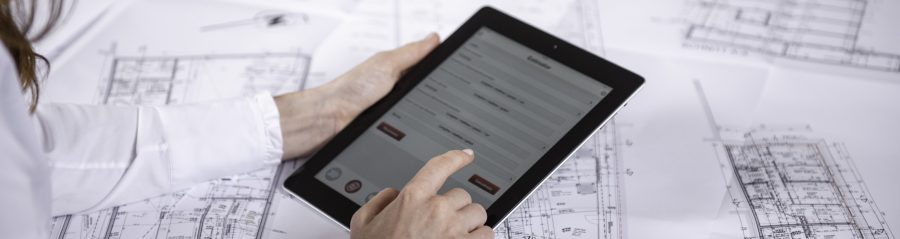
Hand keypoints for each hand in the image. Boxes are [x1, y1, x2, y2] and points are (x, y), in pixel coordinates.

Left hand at [275, 33, 439, 158]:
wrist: (330, 119)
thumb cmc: (350, 90)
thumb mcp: (387, 65)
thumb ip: (412, 53)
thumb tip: (434, 38)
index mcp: (396, 69)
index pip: (427, 65)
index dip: (441, 67)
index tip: (457, 68)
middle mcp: (395, 87)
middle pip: (427, 90)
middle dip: (437, 94)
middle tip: (449, 97)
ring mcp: (393, 108)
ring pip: (421, 111)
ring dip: (425, 114)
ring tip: (430, 113)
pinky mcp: (390, 127)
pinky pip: (410, 127)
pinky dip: (415, 128)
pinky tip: (419, 130)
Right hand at [350, 149, 492, 238]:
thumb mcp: (363, 224)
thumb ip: (379, 201)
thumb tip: (392, 194)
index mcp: (412, 197)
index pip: (440, 166)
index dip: (456, 158)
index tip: (466, 155)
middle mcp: (436, 209)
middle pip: (462, 196)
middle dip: (455, 209)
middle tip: (443, 224)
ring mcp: (453, 229)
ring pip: (477, 214)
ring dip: (470, 224)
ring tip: (455, 235)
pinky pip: (486, 234)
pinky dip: (479, 238)